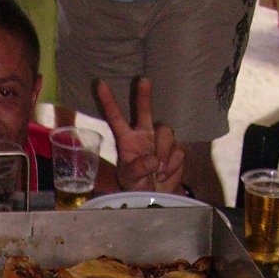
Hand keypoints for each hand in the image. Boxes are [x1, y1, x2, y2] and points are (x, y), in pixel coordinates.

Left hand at [97, 78, 185, 193]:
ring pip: (166, 132)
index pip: (116, 117)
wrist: (156, 196)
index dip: (109, 101)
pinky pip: (178, 151)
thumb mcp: (130, 180)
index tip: (100, 84)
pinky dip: (172, 165)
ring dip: (163, 152)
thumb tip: (154, 160)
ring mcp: (161, 140)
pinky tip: (165, 174)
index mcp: (127, 139)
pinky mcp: (176, 149)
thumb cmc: (137, 185)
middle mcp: (144, 134)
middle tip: (143, 81)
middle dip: (144, 96)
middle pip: (145, 111)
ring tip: (158, 171)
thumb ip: (138, 169)